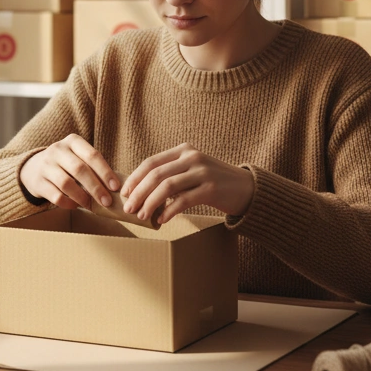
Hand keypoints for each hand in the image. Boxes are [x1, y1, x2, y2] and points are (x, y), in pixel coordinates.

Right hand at [19, 134, 120, 209]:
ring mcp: (46, 165)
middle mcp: (58, 150)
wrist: (33, 167)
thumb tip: (116, 188)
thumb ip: (94, 167)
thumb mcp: (78, 156)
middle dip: (96, 187)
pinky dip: (68, 203)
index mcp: (72, 141)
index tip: (116, 187)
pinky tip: (76, 206)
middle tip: (107, 201)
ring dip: (82, 197)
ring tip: (91, 205)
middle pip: (80, 169)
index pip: (92, 155)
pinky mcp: (38, 182)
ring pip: (66, 183)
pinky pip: (56, 196)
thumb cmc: (66, 164)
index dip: (105, 172)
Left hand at [120, 143, 254, 225]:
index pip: (151, 162)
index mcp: (183, 150)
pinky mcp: (211, 188)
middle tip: (129, 209)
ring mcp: (203, 172)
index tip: (124, 193)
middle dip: (139, 193)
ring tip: (142, 216)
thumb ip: (171, 174)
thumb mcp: (191, 171)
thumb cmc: (213, 182)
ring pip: (167, 187)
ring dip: (151, 203)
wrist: (246, 188)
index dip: (135, 178)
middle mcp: (192, 157)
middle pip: (156, 174)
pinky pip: (183, 200)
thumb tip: (139, 192)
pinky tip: (162, 220)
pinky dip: (169, 211)